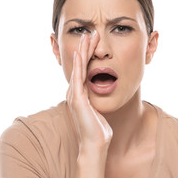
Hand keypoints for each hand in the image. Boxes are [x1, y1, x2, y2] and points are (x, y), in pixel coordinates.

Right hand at [66, 31, 112, 150]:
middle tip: (91, 33)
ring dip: (83, 52)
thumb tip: (103, 92)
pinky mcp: (77, 99)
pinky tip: (79, 54)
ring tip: (87, 37)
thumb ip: (97, 99)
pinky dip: (77, 65)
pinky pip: (78, 78)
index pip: (84, 69)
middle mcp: (75, 92)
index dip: (88, 54)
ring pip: (79, 68)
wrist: (95, 144)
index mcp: (80, 93)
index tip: (94, 41)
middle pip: (80, 65)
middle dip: (86, 48)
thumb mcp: (99, 109)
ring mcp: (74, 95)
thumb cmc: (99, 129)